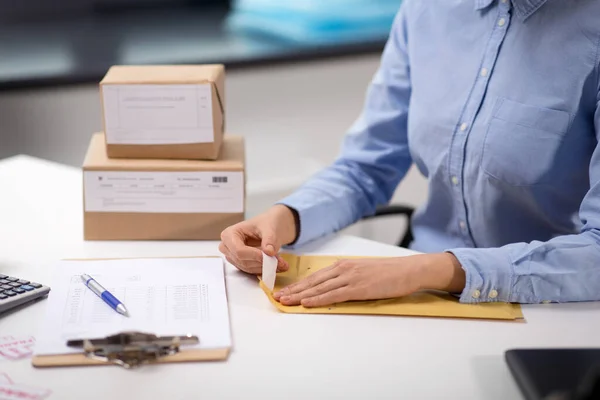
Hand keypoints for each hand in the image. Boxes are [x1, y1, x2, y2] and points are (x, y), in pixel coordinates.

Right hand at [219, 205, 297, 273]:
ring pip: (248, 268)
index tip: (270, 255)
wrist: (271, 226)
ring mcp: (233, 257)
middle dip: (262, 262)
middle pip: (242, 261)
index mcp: (229, 234)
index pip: (239, 251)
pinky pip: (252, 271)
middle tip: (281, 261)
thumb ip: (270, 239)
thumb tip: (269, 251)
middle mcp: (228, 247)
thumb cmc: (267, 223)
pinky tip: (278, 266)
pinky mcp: (241, 264)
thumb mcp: (270, 227)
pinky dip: (265, 269)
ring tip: (282, 262)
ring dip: (266, 267)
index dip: (255, 255)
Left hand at [273, 253, 465, 307]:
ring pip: (319, 288)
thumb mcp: (363, 272)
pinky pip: (334, 294)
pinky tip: (307, 303)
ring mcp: (350, 278)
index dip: (298, 285)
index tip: (285, 291)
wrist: (408, 270)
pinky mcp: (359, 288)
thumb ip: (347, 278)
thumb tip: (332, 288)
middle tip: (277, 297)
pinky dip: (318, 299)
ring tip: (285, 301)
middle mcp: (343, 269)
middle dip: (293, 290)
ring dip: (300, 296)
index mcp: (343, 265)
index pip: (316, 276)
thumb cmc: (389, 273)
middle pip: (313, 281)